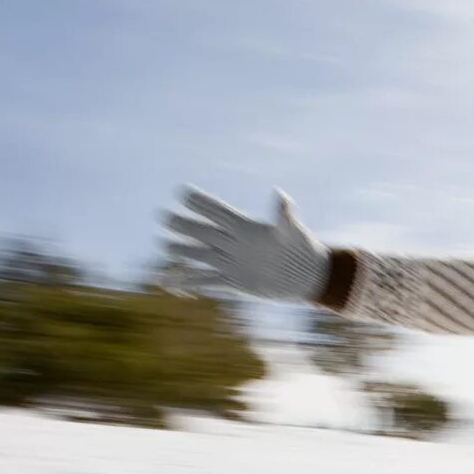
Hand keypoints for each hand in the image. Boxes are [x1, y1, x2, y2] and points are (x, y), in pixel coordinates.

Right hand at [162, 187, 328, 303]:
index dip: (202, 204)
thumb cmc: (304, 249)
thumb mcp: (293, 231)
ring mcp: (232, 262)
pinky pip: (207, 280)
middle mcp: (234, 243)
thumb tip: (281, 195)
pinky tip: (170, 281)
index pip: (219, 213)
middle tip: (165, 217)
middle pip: (203, 232)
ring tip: (165, 245)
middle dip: (184, 225)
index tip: (183, 193)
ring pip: (201, 255)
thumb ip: (284, 215)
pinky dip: (189, 281)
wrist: (308, 276)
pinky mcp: (234, 281)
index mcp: (246, 228)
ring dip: (184, 251)